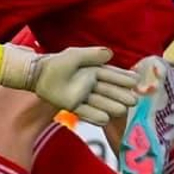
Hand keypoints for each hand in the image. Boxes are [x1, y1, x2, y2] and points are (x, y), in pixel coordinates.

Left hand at [0, 44, 139, 124]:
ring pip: (99, 102)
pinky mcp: (72, 105)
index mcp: (92, 71)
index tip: (136, 82)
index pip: (111, 75)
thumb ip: (92, 54)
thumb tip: (111, 53)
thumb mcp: (75, 55)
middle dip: (121, 95)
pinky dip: (94, 115)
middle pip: (108, 91)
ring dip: (110, 106)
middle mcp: (89, 84)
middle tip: (134, 101)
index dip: (123, 79)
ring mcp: (81, 96)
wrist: (37, 73)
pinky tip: (105, 119)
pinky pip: (85, 111)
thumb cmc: (56, 62)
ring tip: (122, 111)